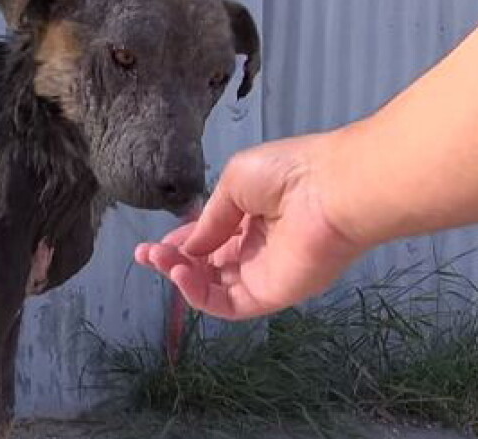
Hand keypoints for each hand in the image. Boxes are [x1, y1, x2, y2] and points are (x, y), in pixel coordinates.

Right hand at [135, 133, 369, 319]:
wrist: (330, 191)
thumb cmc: (286, 174)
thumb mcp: (234, 183)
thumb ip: (210, 219)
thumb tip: (188, 247)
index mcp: (250, 216)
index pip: (208, 237)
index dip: (180, 243)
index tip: (153, 246)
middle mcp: (255, 248)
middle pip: (207, 265)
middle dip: (173, 261)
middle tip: (146, 256)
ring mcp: (262, 274)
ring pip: (213, 286)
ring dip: (182, 277)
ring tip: (160, 261)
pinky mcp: (270, 296)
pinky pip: (227, 304)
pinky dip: (199, 295)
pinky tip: (180, 275)